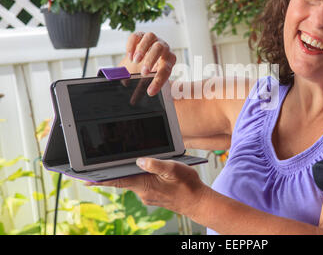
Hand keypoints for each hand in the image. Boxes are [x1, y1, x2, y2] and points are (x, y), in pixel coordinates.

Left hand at [86, 158, 206, 216]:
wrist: (198, 202)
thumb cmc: (188, 185)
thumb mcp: (174, 169)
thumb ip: (155, 164)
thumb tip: (139, 160)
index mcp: (145, 184)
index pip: (117, 180)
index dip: (100, 179)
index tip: (84, 179)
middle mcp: (142, 191)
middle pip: (123, 179)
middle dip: (113, 172)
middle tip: (97, 166)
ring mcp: (147, 194)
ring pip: (134, 180)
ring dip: (131, 172)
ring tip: (131, 163)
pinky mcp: (152, 194)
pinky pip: (142, 182)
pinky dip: (141, 176)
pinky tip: (150, 170)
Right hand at [126, 32, 176, 95]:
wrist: (144, 60)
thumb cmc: (151, 72)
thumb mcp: (153, 81)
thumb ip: (151, 87)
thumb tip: (143, 97)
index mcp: (169, 60)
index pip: (166, 69)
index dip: (158, 81)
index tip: (150, 92)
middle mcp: (163, 48)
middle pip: (160, 48)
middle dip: (151, 60)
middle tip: (143, 72)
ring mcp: (153, 39)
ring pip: (150, 37)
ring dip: (142, 49)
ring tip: (134, 60)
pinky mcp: (141, 35)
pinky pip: (137, 35)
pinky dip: (132, 44)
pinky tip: (129, 55)